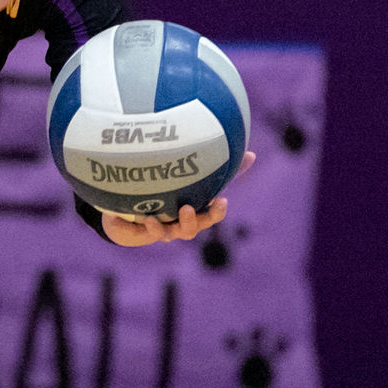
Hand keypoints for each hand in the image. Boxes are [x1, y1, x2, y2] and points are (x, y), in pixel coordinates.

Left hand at [102, 151, 255, 246]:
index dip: (217, 211)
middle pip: (192, 229)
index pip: (211, 215)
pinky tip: (144, 217)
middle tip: (188, 208)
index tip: (222, 200)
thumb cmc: (172, 192)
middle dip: (194, 221)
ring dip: (167, 226)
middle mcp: (180, 224)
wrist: (135, 209)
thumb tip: (252, 154)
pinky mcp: (143, 232)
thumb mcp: (196, 178)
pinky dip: (147, 225)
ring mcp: (163, 229)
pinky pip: (146, 231)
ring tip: (160, 216)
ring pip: (170, 233)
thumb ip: (222, 168)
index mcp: (195, 212)